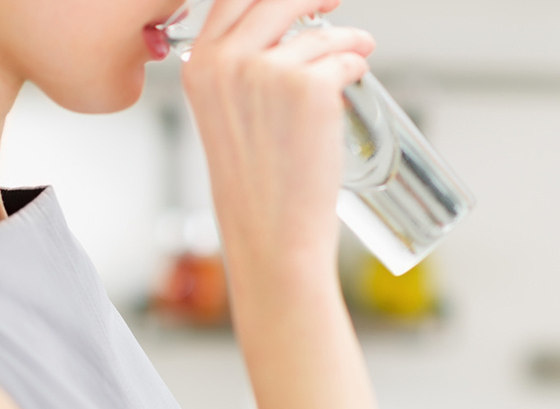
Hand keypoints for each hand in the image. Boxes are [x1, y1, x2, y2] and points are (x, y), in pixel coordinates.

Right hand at [182, 0, 374, 302]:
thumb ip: (240, 73)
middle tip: (336, 4)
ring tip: (359, 51)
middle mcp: (228, 62)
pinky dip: (356, 65)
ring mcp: (269, 72)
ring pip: (319, 35)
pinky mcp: (310, 88)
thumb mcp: (226, 119)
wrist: (273, 234)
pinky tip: (357, 77)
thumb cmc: (255, 189)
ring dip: (347, 39)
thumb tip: (283, 38)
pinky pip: (344, 59)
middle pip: (278, 0)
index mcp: (200, 67)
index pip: (233, 0)